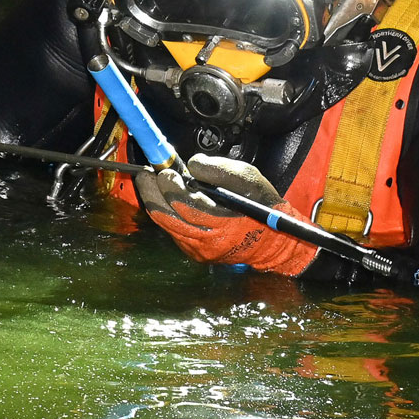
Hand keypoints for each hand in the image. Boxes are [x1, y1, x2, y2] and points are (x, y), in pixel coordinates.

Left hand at [133, 153, 318, 276]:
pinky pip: (173, 231)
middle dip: (153, 192)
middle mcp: (207, 241)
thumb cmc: (262, 206)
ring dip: (155, 201)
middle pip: (168, 216)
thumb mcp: (249, 179)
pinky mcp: (194, 253)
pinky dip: (167, 214)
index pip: (187, 204)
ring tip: (150, 182)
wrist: (271, 242)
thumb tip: (192, 166)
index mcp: (223, 223)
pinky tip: (165, 199)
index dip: (170, 186)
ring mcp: (199, 250)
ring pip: (166, 224)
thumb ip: (221, 170)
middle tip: (146, 173)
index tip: (163, 170)